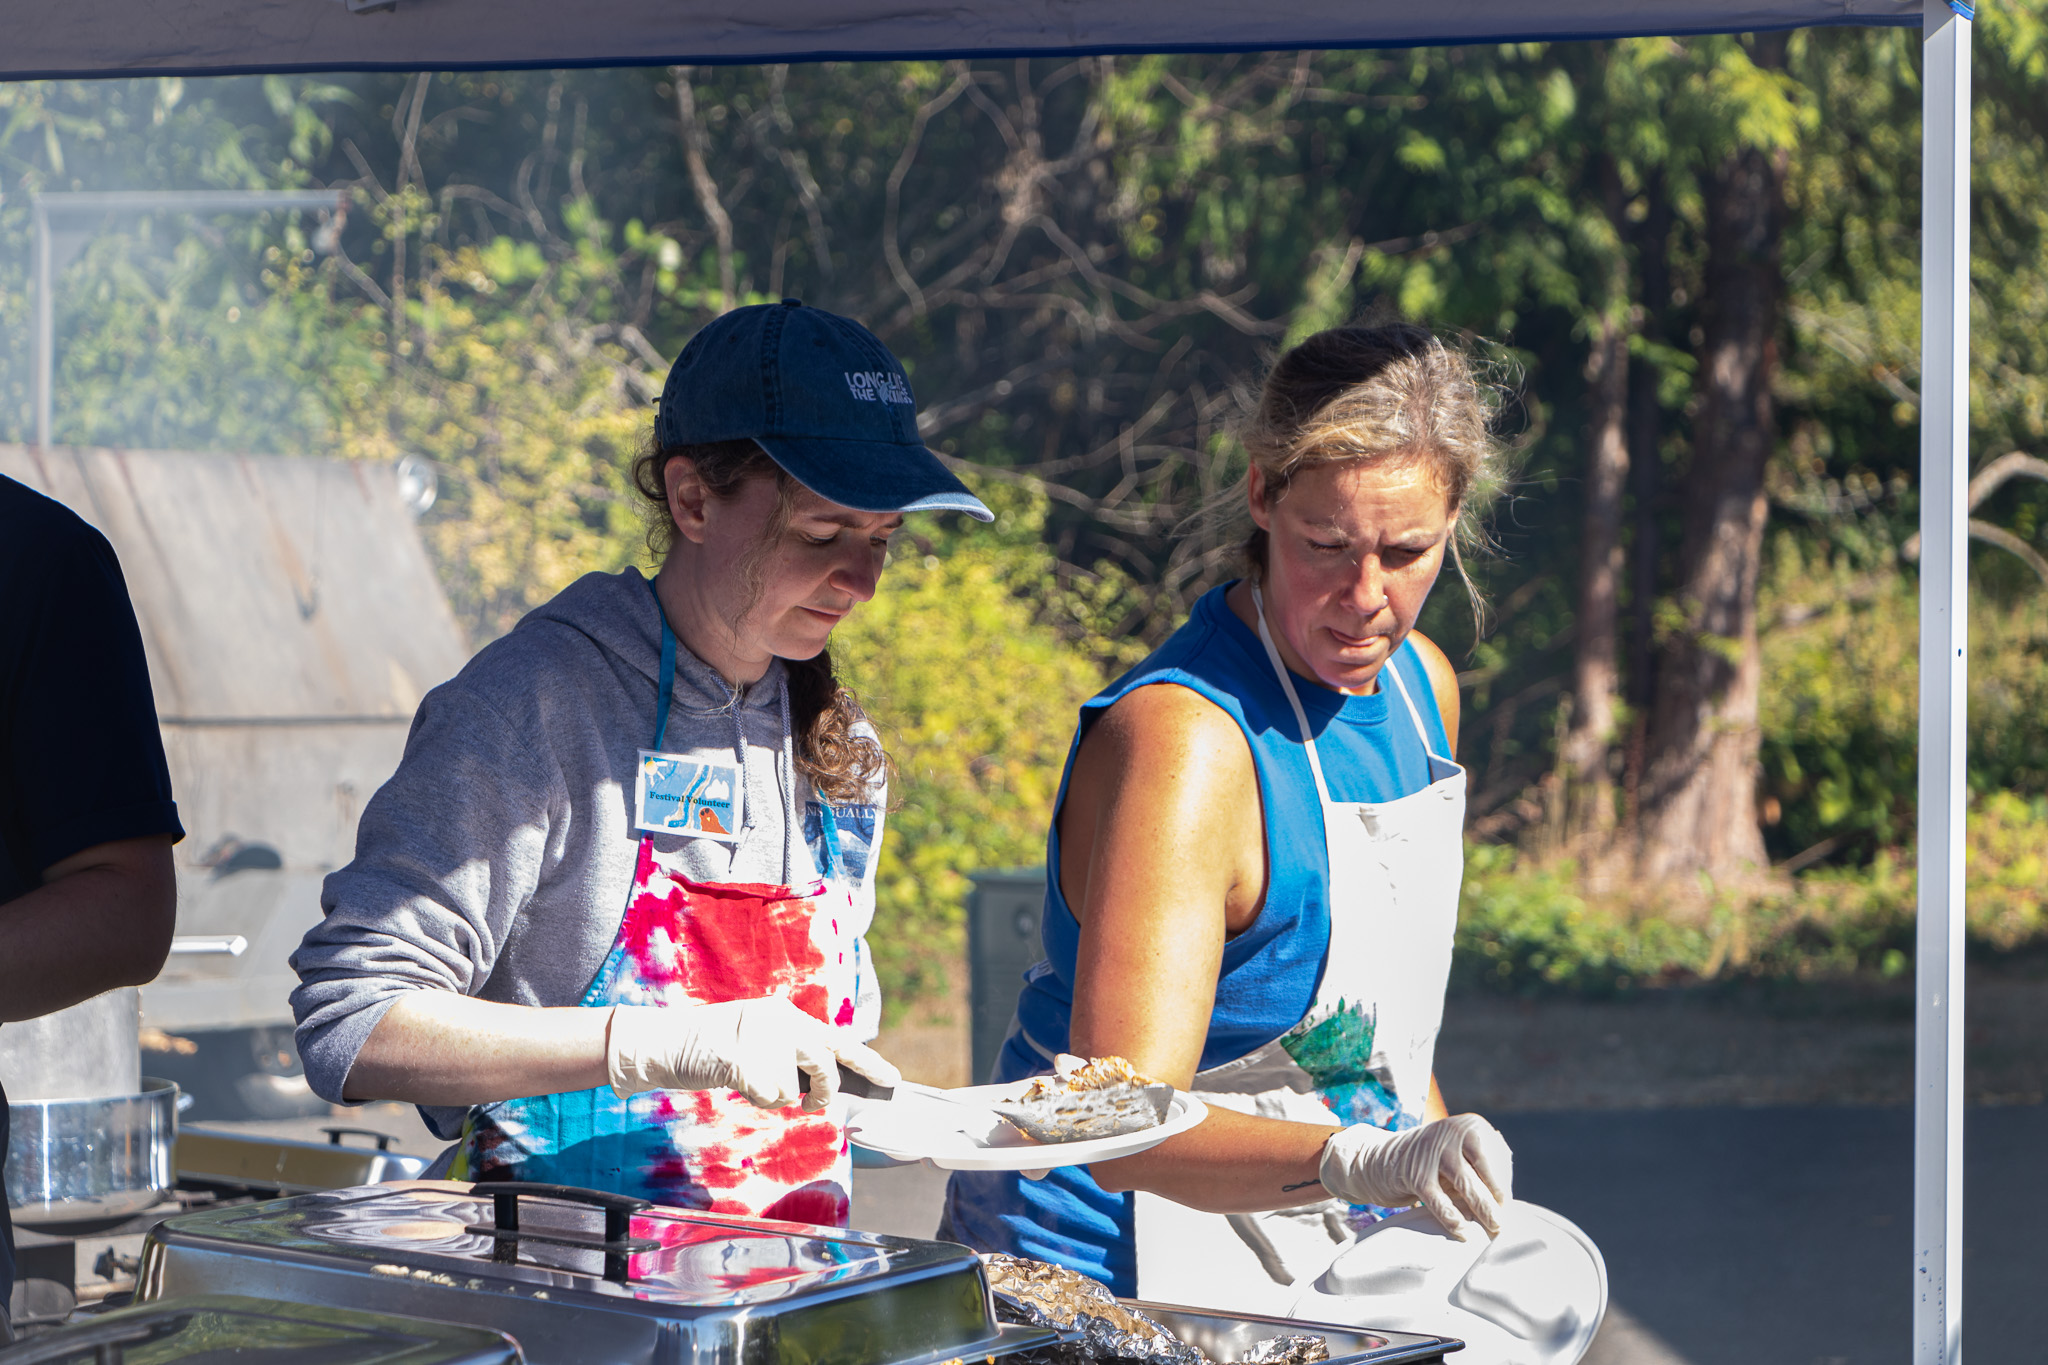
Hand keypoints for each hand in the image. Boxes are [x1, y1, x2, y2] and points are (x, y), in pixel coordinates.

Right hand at [607, 998, 900, 1112]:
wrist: (662, 1042)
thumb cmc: (707, 1046)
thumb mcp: (755, 1036)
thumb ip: (788, 1050)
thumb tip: (818, 1081)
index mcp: (785, 1013)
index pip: (836, 1039)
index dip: (865, 1061)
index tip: (890, 1079)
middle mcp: (780, 1021)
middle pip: (824, 1063)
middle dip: (824, 1089)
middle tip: (813, 1103)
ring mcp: (762, 1040)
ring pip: (794, 1088)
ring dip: (776, 1096)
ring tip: (749, 1081)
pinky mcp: (745, 1061)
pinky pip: (771, 1098)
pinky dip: (757, 1101)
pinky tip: (737, 1084)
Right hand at [1317, 1113, 1513, 1239]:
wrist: (1385, 1159)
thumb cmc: (1436, 1162)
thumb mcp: (1462, 1153)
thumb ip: (1488, 1166)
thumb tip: (1508, 1200)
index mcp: (1470, 1126)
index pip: (1495, 1156)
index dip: (1504, 1184)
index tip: (1508, 1206)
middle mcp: (1452, 1132)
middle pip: (1483, 1170)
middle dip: (1496, 1200)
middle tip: (1502, 1223)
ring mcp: (1432, 1151)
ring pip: (1465, 1184)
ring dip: (1482, 1210)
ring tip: (1492, 1228)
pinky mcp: (1415, 1174)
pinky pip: (1440, 1201)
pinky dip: (1454, 1219)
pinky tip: (1463, 1232)